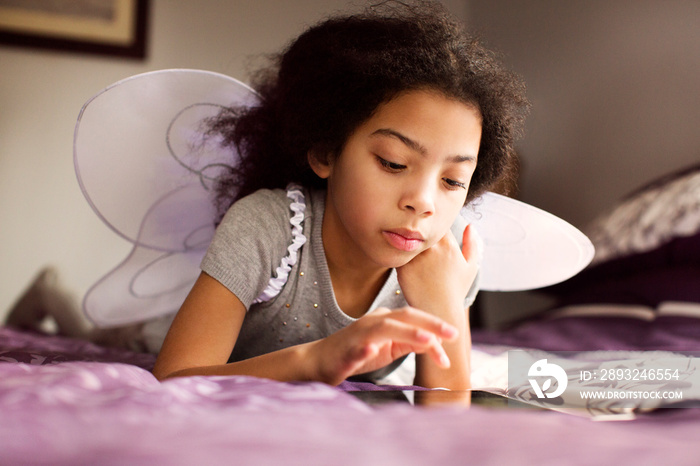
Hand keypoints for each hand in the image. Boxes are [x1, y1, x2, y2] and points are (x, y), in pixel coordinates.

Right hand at [306, 306, 457, 385]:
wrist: (319, 361)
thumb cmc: (357, 353)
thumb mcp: (390, 347)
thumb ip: (410, 342)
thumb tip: (436, 343)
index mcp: (385, 319)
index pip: (415, 318)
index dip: (436, 326)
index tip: (455, 339)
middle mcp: (373, 321)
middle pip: (404, 316)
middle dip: (430, 323)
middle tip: (453, 334)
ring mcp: (358, 335)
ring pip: (384, 329)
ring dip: (407, 332)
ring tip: (427, 340)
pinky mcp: (345, 352)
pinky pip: (355, 349)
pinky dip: (364, 349)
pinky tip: (372, 351)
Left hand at [396, 224, 479, 316]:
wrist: (440, 311)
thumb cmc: (456, 290)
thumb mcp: (470, 267)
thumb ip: (471, 244)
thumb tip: (470, 225)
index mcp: (448, 245)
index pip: (437, 226)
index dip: (432, 230)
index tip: (431, 238)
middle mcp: (432, 249)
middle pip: (420, 231)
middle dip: (418, 234)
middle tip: (418, 245)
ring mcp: (417, 258)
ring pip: (408, 241)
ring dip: (407, 244)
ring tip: (411, 256)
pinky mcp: (403, 268)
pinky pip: (398, 255)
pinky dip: (400, 258)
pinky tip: (405, 267)